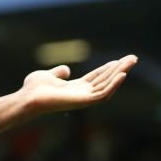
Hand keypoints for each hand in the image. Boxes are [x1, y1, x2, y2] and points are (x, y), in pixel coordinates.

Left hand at [21, 54, 137, 115]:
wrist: (28, 97)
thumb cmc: (33, 89)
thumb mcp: (48, 75)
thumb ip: (58, 72)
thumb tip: (66, 69)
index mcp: (76, 88)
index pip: (97, 77)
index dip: (108, 69)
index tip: (119, 60)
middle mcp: (82, 93)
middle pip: (106, 80)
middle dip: (120, 69)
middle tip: (133, 58)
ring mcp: (84, 98)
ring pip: (108, 85)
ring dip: (120, 73)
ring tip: (131, 62)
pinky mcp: (84, 101)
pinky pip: (103, 94)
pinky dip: (113, 85)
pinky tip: (122, 74)